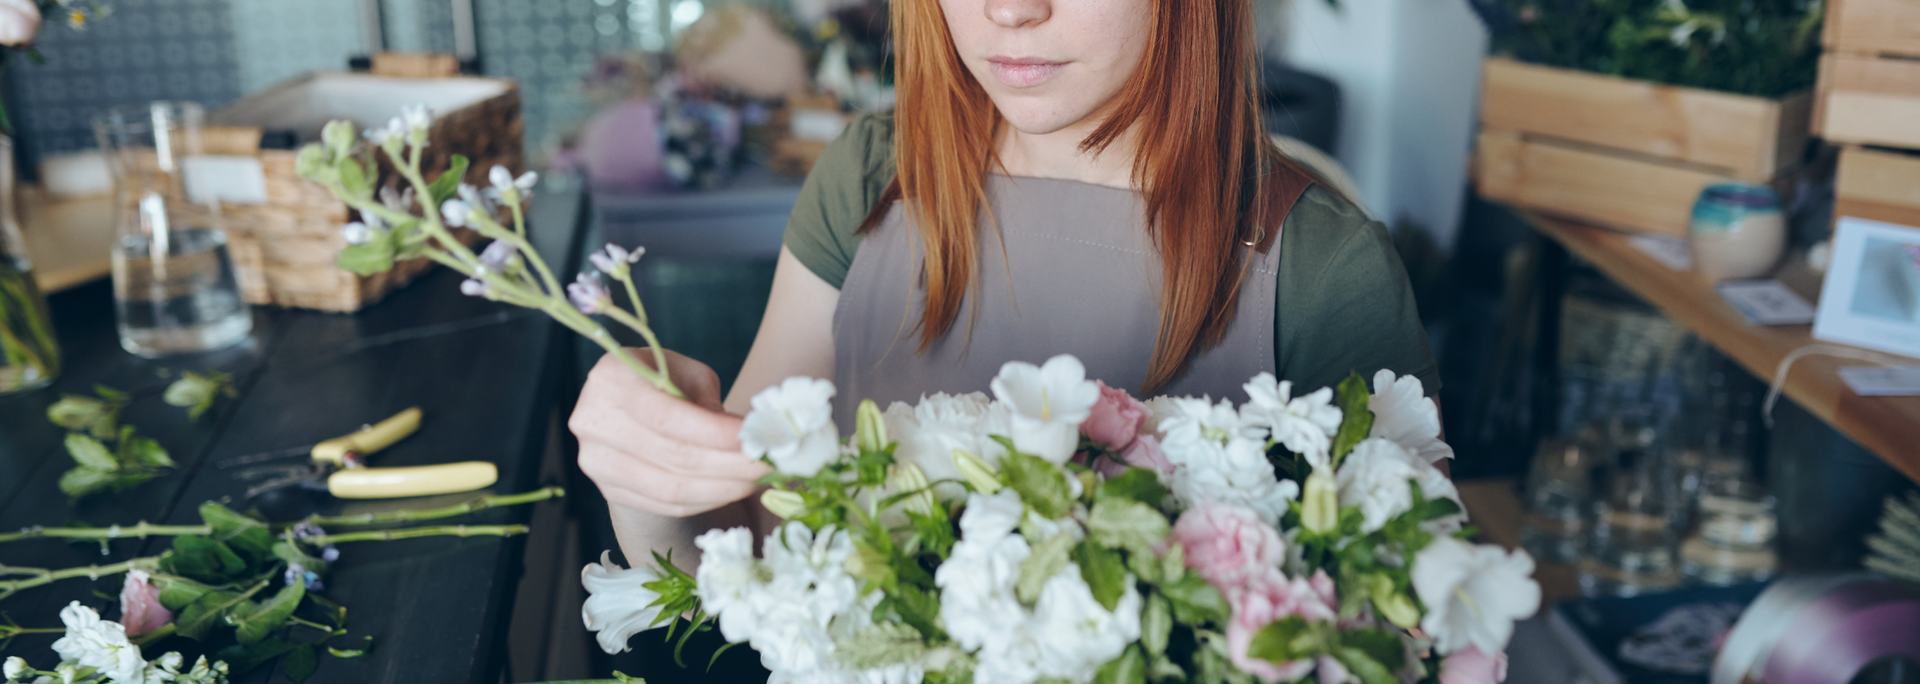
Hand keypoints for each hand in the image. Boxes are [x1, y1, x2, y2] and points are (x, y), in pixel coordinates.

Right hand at [571, 348, 770, 516]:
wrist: (625, 407)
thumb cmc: (663, 381)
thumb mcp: (687, 375)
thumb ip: (710, 405)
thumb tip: (747, 441)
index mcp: (610, 378)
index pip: (669, 417)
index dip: (717, 434)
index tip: (759, 440)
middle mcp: (593, 421)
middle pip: (674, 457)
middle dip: (731, 465)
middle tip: (770, 464)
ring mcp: (596, 462)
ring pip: (672, 489)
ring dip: (724, 488)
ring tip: (758, 479)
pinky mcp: (609, 490)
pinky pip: (666, 505)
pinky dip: (706, 500)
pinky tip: (733, 489)